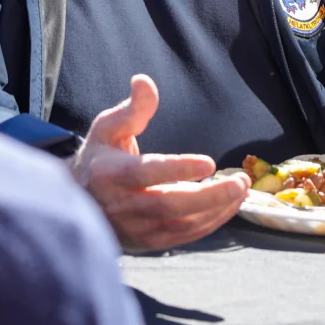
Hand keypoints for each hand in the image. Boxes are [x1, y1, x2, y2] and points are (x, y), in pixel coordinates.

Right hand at [70, 75, 247, 251]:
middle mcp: (121, 205)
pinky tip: (229, 206)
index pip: (146, 173)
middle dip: (209, 196)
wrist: (82, 202)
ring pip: (180, 225)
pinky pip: (184, 237)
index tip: (209, 163)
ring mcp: (136, 229)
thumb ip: (132, 108)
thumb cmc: (100, 158)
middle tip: (240, 182)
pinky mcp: (149, 243)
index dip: (177, 169)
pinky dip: (210, 223)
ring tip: (242, 190)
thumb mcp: (108, 128)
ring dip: (216, 209)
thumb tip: (144, 81)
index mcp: (108, 173)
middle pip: (168, 205)